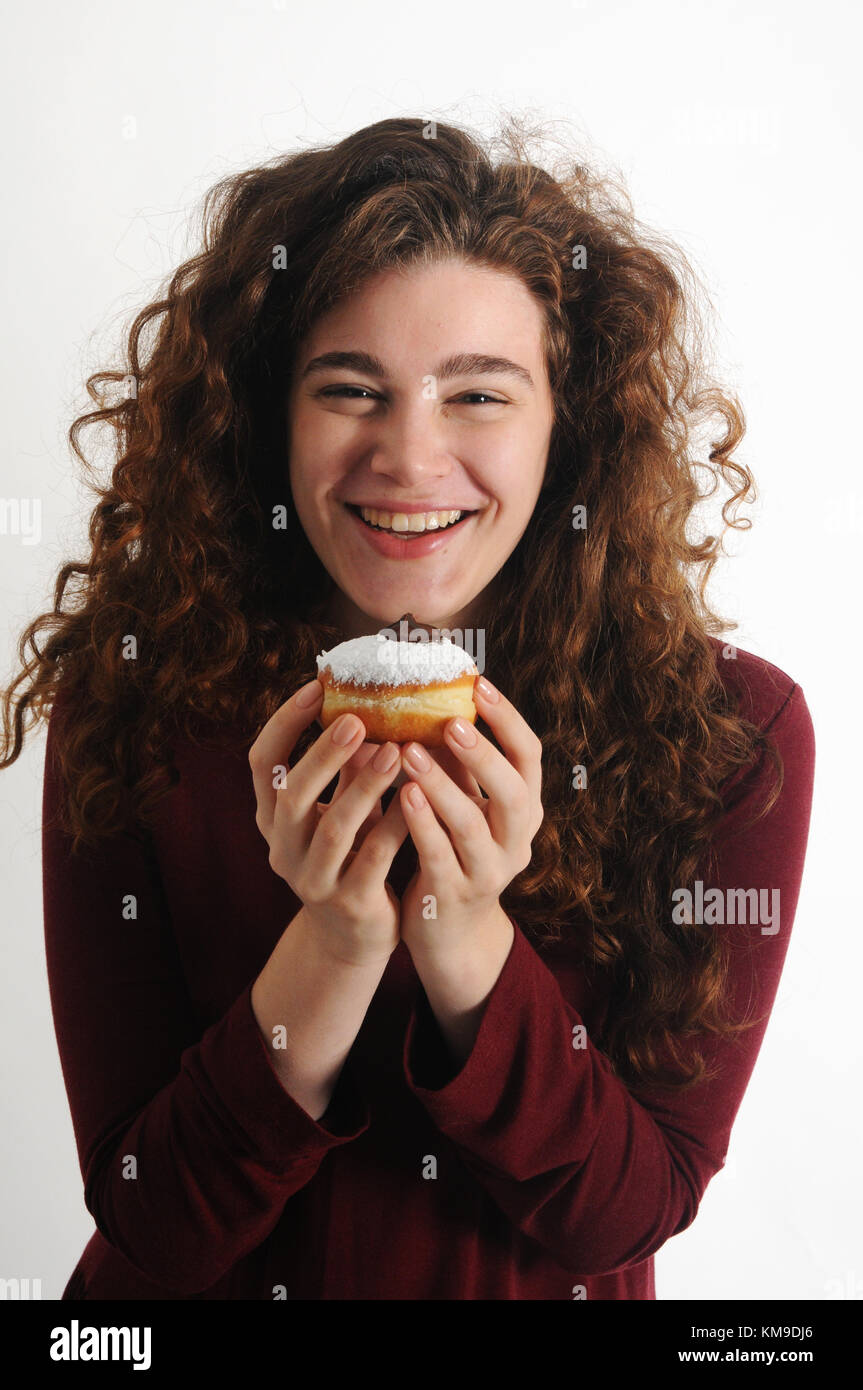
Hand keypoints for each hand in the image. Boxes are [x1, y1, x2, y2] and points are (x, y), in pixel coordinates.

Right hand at [248, 681, 408, 964]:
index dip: (284, 723)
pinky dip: (395, 824)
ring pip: (334, 829)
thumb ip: (348, 767)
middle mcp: (282, 847)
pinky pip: (373, 859)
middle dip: (323, 754)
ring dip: (364, 787)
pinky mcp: (349, 904)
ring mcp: (312, 880)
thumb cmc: (350, 855)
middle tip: (357, 719)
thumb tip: (368, 703)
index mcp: (272, 817)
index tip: (317, 686)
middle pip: (291, 795)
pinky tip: (418, 797)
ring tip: (394, 752)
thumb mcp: (341, 808)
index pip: (261, 762)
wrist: (353, 936)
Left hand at [396, 678, 543, 958]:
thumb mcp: (465, 802)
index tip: (479, 684)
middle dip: (483, 755)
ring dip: (442, 787)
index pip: (530, 756)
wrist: (449, 931)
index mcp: (525, 809)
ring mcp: (488, 872)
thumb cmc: (452, 849)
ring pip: (472, 827)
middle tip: (449, 722)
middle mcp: (516, 841)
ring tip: (410, 753)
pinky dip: (422, 825)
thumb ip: (457, 762)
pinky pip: (439, 857)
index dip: (507, 720)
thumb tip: (434, 695)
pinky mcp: (453, 896)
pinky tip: (401, 796)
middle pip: (514, 793)